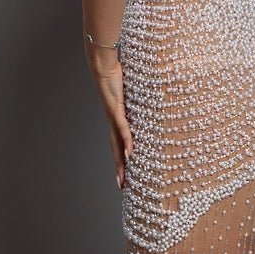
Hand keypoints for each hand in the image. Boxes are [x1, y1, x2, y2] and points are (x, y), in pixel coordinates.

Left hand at [88, 53, 133, 188]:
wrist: (103, 66)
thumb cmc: (117, 76)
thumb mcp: (131, 93)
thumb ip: (138, 100)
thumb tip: (151, 101)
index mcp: (116, 121)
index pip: (119, 145)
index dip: (121, 161)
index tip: (125, 176)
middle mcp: (113, 123)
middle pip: (117, 151)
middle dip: (120, 170)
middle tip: (123, 187)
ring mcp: (113, 118)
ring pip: (118, 145)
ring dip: (121, 163)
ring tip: (125, 179)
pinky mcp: (115, 109)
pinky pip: (122, 129)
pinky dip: (126, 141)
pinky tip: (130, 153)